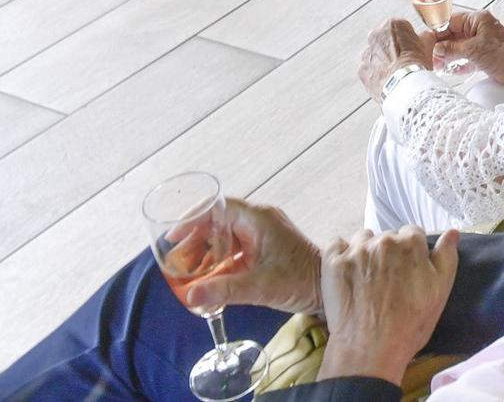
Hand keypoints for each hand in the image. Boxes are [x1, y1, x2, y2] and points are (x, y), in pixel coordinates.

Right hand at [183, 199, 322, 316]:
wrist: (329, 288)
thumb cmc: (301, 280)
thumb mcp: (259, 286)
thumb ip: (224, 290)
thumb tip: (191, 295)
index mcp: (258, 219)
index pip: (218, 207)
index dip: (193, 218)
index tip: (174, 235)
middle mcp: (259, 222)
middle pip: (218, 222)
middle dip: (195, 239)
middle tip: (177, 259)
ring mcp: (263, 235)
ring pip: (225, 237)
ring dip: (206, 252)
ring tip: (187, 271)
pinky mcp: (265, 249)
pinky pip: (235, 250)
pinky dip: (219, 261)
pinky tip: (208, 279)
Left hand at [315, 227, 460, 385]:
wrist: (369, 350)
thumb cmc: (409, 324)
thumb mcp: (439, 292)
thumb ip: (446, 256)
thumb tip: (452, 232)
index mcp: (411, 244)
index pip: (413, 233)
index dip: (412, 252)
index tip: (408, 270)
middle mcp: (384, 241)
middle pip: (388, 237)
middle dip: (389, 252)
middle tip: (387, 279)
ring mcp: (356, 250)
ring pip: (363, 239)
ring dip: (365, 251)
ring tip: (365, 277)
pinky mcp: (333, 262)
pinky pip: (337, 244)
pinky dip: (341, 254)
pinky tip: (346, 272)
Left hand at [357, 19, 434, 104]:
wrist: (405, 87)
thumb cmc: (416, 65)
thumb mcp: (428, 46)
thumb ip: (426, 37)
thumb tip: (426, 37)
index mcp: (392, 25)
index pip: (401, 27)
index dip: (409, 38)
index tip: (413, 47)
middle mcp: (375, 36)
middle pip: (386, 40)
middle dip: (394, 48)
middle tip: (407, 60)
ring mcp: (367, 54)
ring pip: (376, 55)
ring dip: (385, 61)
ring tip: (398, 72)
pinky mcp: (362, 71)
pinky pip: (370, 70)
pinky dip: (378, 74)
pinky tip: (390, 80)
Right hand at [437, 9, 503, 87]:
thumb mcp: (473, 50)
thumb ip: (452, 49)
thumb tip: (437, 49)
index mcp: (477, 20)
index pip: (450, 22)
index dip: (438, 33)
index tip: (427, 44)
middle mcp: (479, 28)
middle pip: (454, 35)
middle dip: (442, 47)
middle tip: (431, 58)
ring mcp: (482, 42)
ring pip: (459, 46)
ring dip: (449, 56)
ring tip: (438, 65)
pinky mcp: (485, 55)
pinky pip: (467, 56)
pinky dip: (459, 62)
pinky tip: (451, 70)